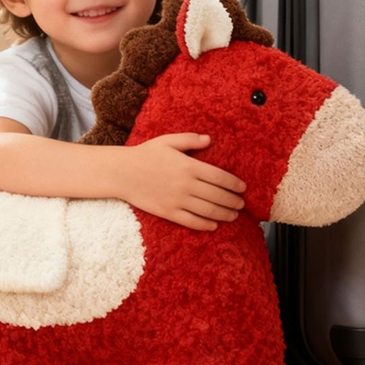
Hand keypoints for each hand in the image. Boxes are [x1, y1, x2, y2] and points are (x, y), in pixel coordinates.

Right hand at [118, 133, 246, 230]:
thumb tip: (210, 139)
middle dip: (233, 201)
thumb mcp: (168, 141)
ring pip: (208, 211)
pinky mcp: (168, 212)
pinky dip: (205, 225)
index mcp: (189, 166)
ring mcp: (177, 200)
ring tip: (234, 215)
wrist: (122, 172)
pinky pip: (191, 222)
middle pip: (217, 196)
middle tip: (242, 204)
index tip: (243, 188)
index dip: (234, 184)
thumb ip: (190, 140)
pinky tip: (214, 225)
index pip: (220, 177)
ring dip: (224, 215)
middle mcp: (186, 185)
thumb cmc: (146, 154)